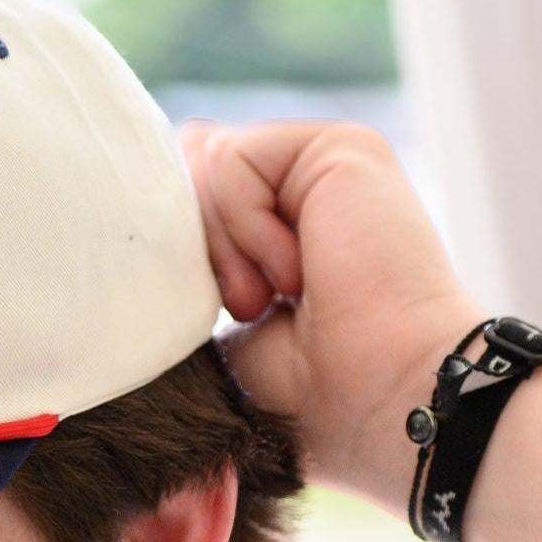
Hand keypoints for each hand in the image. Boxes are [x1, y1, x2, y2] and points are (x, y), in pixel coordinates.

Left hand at [176, 118, 483, 506]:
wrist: (372, 395)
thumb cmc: (302, 382)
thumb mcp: (221, 305)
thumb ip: (198, 237)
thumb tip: (169, 175)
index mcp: (279, 217)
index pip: (184, 186)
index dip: (176, 249)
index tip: (238, 313)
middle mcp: (303, 182)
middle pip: (184, 163)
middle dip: (197, 246)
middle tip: (254, 305)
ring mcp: (324, 162)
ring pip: (203, 162)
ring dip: (226, 248)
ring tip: (278, 294)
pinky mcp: (342, 146)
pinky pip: (231, 159)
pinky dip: (246, 227)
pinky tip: (298, 271)